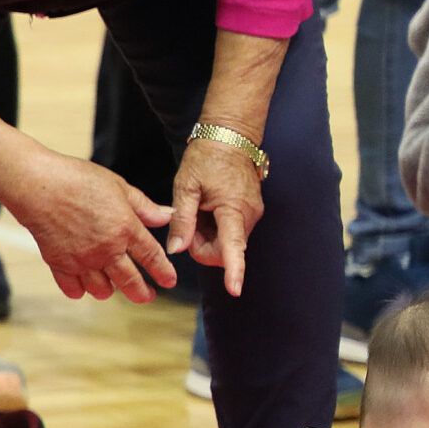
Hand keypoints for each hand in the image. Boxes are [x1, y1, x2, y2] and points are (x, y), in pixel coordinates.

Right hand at [3, 150, 177, 302]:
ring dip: (110, 291)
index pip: (152, 257)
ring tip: (111, 287)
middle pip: (130, 282)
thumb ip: (144, 206)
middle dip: (142, 293)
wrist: (38, 185)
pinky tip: (83, 285)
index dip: (163, 272)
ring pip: (102, 290)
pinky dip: (80, 290)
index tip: (169, 281)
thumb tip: (167, 216)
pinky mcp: (59, 264)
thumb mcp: (118, 186)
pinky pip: (73, 289)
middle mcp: (106, 249)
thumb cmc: (77, 179)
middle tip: (147, 296)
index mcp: (125, 228)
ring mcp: (82, 259)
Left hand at [169, 129, 265, 296]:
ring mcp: (251, 214)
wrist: (230, 137)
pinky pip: (230, 232)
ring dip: (208, 236)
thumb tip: (176, 249)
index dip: (234, 271)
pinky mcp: (249, 212)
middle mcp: (248, 215)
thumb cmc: (205, 158)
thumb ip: (182, 220)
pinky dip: (215, 228)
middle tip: (187, 222)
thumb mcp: (186, 187)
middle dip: (203, 247)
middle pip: (224, 251)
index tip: (235, 290)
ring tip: (198, 209)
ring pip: (227, 243)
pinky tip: (207, 209)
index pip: (234, 247)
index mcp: (233, 209)